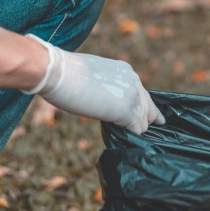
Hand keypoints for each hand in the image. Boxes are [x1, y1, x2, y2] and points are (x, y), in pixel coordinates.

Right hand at [24, 35, 164, 133]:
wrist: (59, 72)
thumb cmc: (66, 72)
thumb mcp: (93, 74)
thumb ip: (105, 86)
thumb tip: (103, 99)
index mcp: (126, 71)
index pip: (141, 92)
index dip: (142, 105)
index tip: (145, 114)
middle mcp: (134, 82)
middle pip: (148, 107)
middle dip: (147, 119)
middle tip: (150, 128)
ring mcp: (132, 97)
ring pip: (144, 121)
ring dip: (135, 129)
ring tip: (131, 137)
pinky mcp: (127, 112)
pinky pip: (136, 130)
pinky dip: (130, 135)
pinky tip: (124, 139)